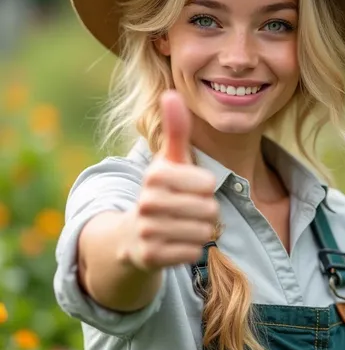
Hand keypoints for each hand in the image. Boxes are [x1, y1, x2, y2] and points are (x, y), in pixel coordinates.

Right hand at [126, 90, 218, 271]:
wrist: (130, 237)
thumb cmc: (160, 192)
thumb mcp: (168, 161)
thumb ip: (176, 129)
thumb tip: (172, 93)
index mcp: (154, 175)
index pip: (209, 184)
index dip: (206, 189)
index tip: (189, 189)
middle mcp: (147, 202)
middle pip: (209, 210)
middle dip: (205, 212)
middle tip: (186, 211)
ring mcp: (147, 230)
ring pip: (203, 233)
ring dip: (199, 232)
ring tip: (181, 226)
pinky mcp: (150, 256)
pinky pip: (193, 253)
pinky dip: (190, 250)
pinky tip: (174, 243)